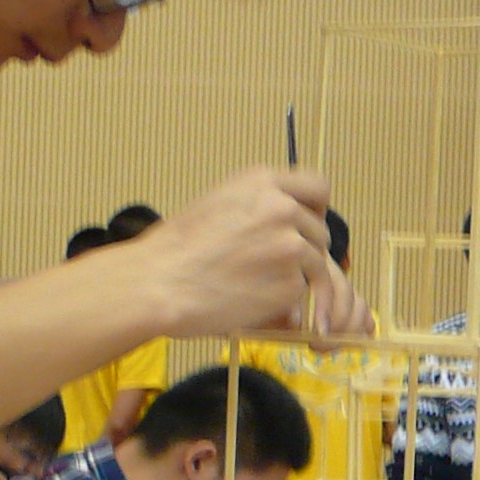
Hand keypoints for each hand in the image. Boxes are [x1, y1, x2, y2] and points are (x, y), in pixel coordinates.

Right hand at [129, 169, 367, 339]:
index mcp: (263, 181)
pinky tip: (253, 298)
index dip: (314, 208)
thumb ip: (259, 204)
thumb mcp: (220, 202)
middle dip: (304, 248)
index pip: (318, 187)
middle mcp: (283, 208)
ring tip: (258, 283)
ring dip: (296, 275)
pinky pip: (302, 290)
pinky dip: (286, 298)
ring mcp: (291, 246)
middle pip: (319, 229)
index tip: (304, 223)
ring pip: (316, 262)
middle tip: (271, 265)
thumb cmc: (179, 248)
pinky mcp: (291, 282)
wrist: (160, 283)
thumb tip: (292, 215)